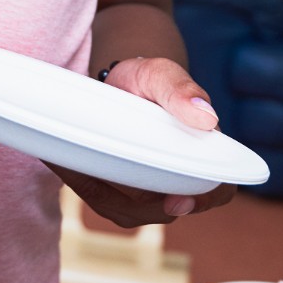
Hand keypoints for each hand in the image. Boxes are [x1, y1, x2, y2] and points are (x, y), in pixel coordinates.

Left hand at [46, 57, 237, 228]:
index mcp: (204, 157)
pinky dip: (81, 181)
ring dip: (103, 186)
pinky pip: (100, 200)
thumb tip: (206, 118)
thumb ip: (181, 90)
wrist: (118, 87)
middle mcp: (179, 185)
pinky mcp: (117, 199)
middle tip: (106, 161)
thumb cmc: (147, 82)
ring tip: (79, 151)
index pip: (217, 190)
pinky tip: (64, 159)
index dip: (204, 199)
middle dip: (136, 192)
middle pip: (164, 206)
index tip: (177, 201)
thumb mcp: (161, 74)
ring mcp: (147, 197)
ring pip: (129, 208)